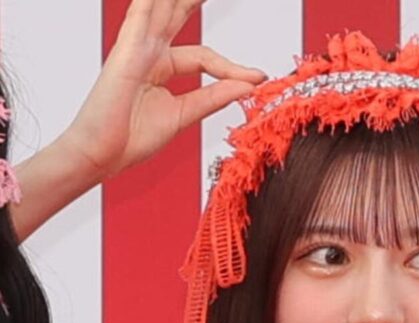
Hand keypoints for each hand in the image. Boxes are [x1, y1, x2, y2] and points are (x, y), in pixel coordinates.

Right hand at [59, 0, 264, 176]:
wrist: (103, 154)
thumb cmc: (132, 138)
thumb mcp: (185, 114)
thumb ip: (215, 96)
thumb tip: (249, 85)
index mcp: (160, 67)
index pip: (204, 56)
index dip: (232, 67)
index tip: (258, 77)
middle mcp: (148, 52)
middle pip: (177, 16)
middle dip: (195, 1)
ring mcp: (136, 49)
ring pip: (162, 9)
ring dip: (179, 0)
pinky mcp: (126, 52)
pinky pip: (141, 16)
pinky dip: (152, 3)